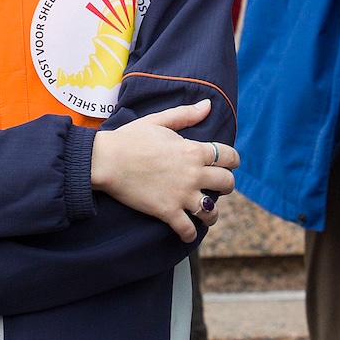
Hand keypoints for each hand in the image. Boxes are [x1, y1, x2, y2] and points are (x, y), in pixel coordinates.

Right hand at [89, 98, 237, 241]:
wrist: (106, 160)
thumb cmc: (130, 138)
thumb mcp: (159, 121)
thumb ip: (186, 115)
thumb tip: (208, 105)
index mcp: (194, 150)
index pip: (229, 156)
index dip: (232, 160)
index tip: (229, 163)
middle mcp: (193, 174)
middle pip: (227, 183)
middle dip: (226, 185)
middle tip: (217, 186)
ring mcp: (181, 195)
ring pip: (212, 211)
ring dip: (211, 214)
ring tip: (206, 214)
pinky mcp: (167, 211)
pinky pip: (187, 229)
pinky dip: (189, 234)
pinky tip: (187, 233)